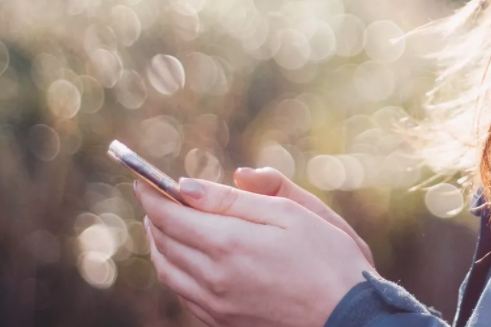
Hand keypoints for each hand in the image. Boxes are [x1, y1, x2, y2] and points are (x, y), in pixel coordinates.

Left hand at [137, 177, 373, 326]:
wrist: (348, 317)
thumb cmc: (329, 258)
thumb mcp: (291, 213)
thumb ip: (239, 198)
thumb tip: (189, 186)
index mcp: (229, 244)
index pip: (170, 215)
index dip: (151, 194)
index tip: (142, 178)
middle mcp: (213, 278)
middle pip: (163, 242)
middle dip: (154, 215)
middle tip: (153, 196)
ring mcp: (216, 305)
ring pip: (168, 271)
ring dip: (159, 243)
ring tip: (164, 223)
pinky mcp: (223, 323)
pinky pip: (183, 294)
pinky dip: (174, 270)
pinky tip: (185, 259)